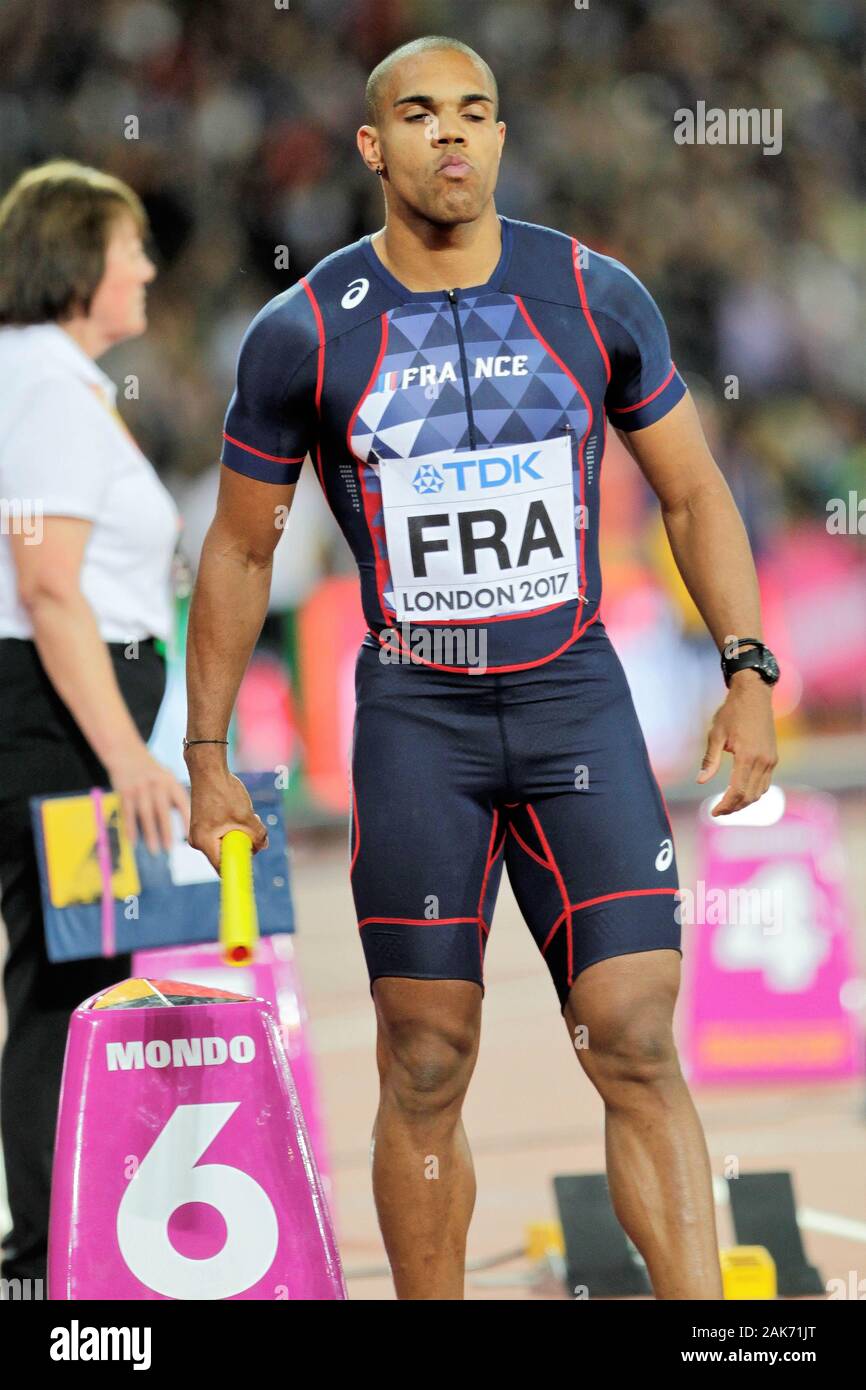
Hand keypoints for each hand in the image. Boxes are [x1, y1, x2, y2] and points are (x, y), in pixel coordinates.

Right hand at [106, 744, 190, 853]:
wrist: (127, 754)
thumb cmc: (153, 773)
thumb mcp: (167, 778)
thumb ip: (176, 797)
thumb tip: (190, 823)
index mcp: (171, 782)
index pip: (182, 803)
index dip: (187, 820)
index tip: (191, 837)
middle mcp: (156, 784)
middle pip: (162, 812)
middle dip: (166, 832)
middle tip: (170, 849)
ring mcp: (139, 788)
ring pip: (145, 815)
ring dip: (150, 834)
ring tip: (155, 850)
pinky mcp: (125, 792)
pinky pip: (128, 814)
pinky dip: (131, 829)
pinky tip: (134, 842)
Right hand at [186, 762, 268, 871]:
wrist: (208, 769)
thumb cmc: (224, 792)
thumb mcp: (246, 816)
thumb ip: (258, 836)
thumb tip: (262, 846)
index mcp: (204, 843)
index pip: (222, 868)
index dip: (239, 868)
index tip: (252, 864)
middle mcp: (198, 841)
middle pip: (225, 855)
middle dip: (244, 845)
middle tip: (254, 830)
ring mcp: (199, 833)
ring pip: (226, 843)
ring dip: (241, 833)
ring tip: (247, 815)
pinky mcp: (203, 824)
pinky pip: (222, 834)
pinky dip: (233, 827)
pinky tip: (240, 812)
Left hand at [697, 673, 777, 815]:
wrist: (754, 695)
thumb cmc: (732, 712)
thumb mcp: (715, 734)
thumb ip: (710, 760)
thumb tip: (701, 781)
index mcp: (748, 756)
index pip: (738, 791)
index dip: (725, 805)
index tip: (713, 812)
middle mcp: (763, 761)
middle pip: (750, 796)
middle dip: (734, 807)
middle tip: (718, 811)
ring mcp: (771, 760)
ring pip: (760, 792)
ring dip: (745, 802)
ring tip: (728, 804)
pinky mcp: (773, 757)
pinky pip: (765, 782)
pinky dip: (753, 791)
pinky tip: (741, 791)